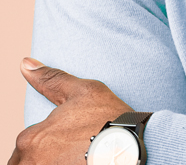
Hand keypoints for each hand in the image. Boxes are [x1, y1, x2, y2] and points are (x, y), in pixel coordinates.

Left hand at [9, 59, 131, 164]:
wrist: (128, 149)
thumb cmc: (106, 118)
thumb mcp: (82, 91)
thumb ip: (50, 80)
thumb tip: (25, 63)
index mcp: (30, 139)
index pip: (25, 146)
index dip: (47, 140)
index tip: (68, 138)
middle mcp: (30, 163)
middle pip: (28, 162)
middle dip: (45, 157)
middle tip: (73, 149)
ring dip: (53, 163)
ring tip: (78, 157)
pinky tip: (82, 162)